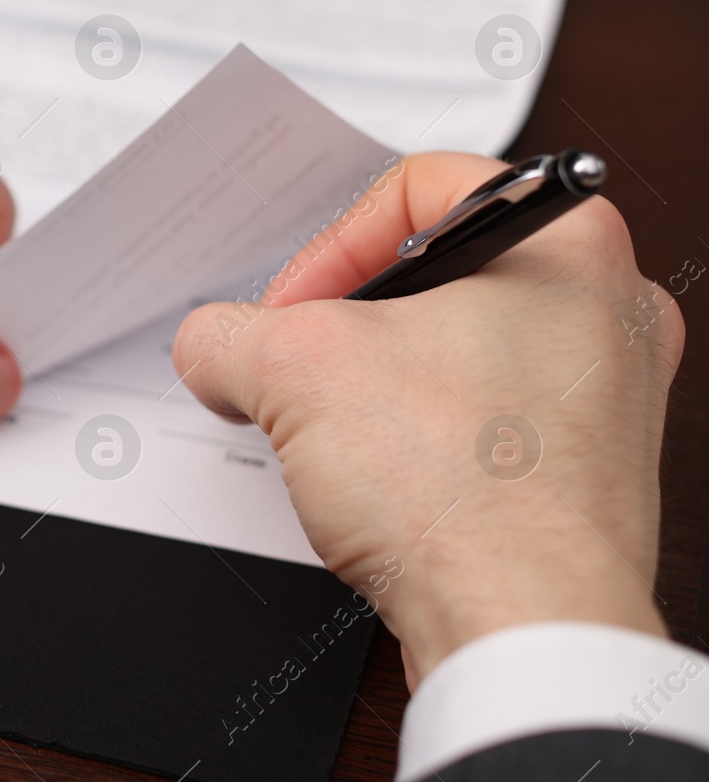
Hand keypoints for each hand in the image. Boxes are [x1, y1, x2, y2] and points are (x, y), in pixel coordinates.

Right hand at [172, 152, 683, 688]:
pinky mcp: (578, 472)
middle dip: (343, 322)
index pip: (416, 187)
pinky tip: (378, 480)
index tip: (288, 310)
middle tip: (301, 366)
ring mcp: (601, 398)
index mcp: (570, 242)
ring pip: (453, 352)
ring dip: (374, 385)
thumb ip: (225, 333)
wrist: (521, 630)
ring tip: (337, 431)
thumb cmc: (468, 495)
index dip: (327, 245)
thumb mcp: (290, 370)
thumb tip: (211, 346)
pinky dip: (416, 443)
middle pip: (434, 273)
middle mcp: (605, 311)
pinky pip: (476, 425)